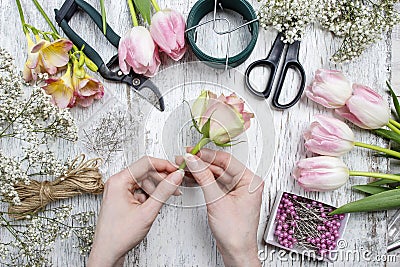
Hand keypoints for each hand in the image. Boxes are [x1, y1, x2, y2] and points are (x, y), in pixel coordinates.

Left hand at [88, 156, 183, 266]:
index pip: (146, 163)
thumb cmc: (119, 236)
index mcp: (119, 181)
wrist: (108, 253)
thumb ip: (164, 191)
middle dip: (162, 178)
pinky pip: (139, 190)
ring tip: (168, 196)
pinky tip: (155, 203)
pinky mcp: (121, 198)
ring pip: (143, 181)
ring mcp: (118, 190)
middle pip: (145, 172)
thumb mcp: (147, 211)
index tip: (177, 170)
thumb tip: (175, 177)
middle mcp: (117, 183)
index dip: (165, 165)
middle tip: (176, 185)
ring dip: (157, 187)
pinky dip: (150, 195)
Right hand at [176, 149, 262, 266]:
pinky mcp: (229, 196)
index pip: (226, 160)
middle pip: (220, 166)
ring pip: (216, 174)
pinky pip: (215, 183)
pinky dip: (203, 180)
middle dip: (201, 163)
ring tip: (185, 167)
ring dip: (200, 171)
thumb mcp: (217, 201)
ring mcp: (237, 190)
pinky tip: (192, 177)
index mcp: (250, 181)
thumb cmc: (236, 233)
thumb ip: (204, 178)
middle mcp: (246, 183)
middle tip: (185, 159)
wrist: (236, 252)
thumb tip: (194, 161)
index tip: (193, 152)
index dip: (207, 155)